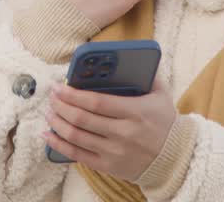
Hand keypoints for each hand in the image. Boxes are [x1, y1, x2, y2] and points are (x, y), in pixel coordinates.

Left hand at [42, 77, 176, 180]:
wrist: (175, 158)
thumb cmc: (165, 122)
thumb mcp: (161, 94)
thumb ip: (147, 74)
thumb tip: (129, 56)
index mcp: (135, 111)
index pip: (97, 102)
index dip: (74, 94)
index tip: (60, 86)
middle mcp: (123, 133)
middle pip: (82, 118)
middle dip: (61, 106)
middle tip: (51, 96)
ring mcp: (114, 151)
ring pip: (76, 136)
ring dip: (57, 122)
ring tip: (48, 112)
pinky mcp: (108, 166)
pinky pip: (77, 155)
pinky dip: (59, 145)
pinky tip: (48, 135)